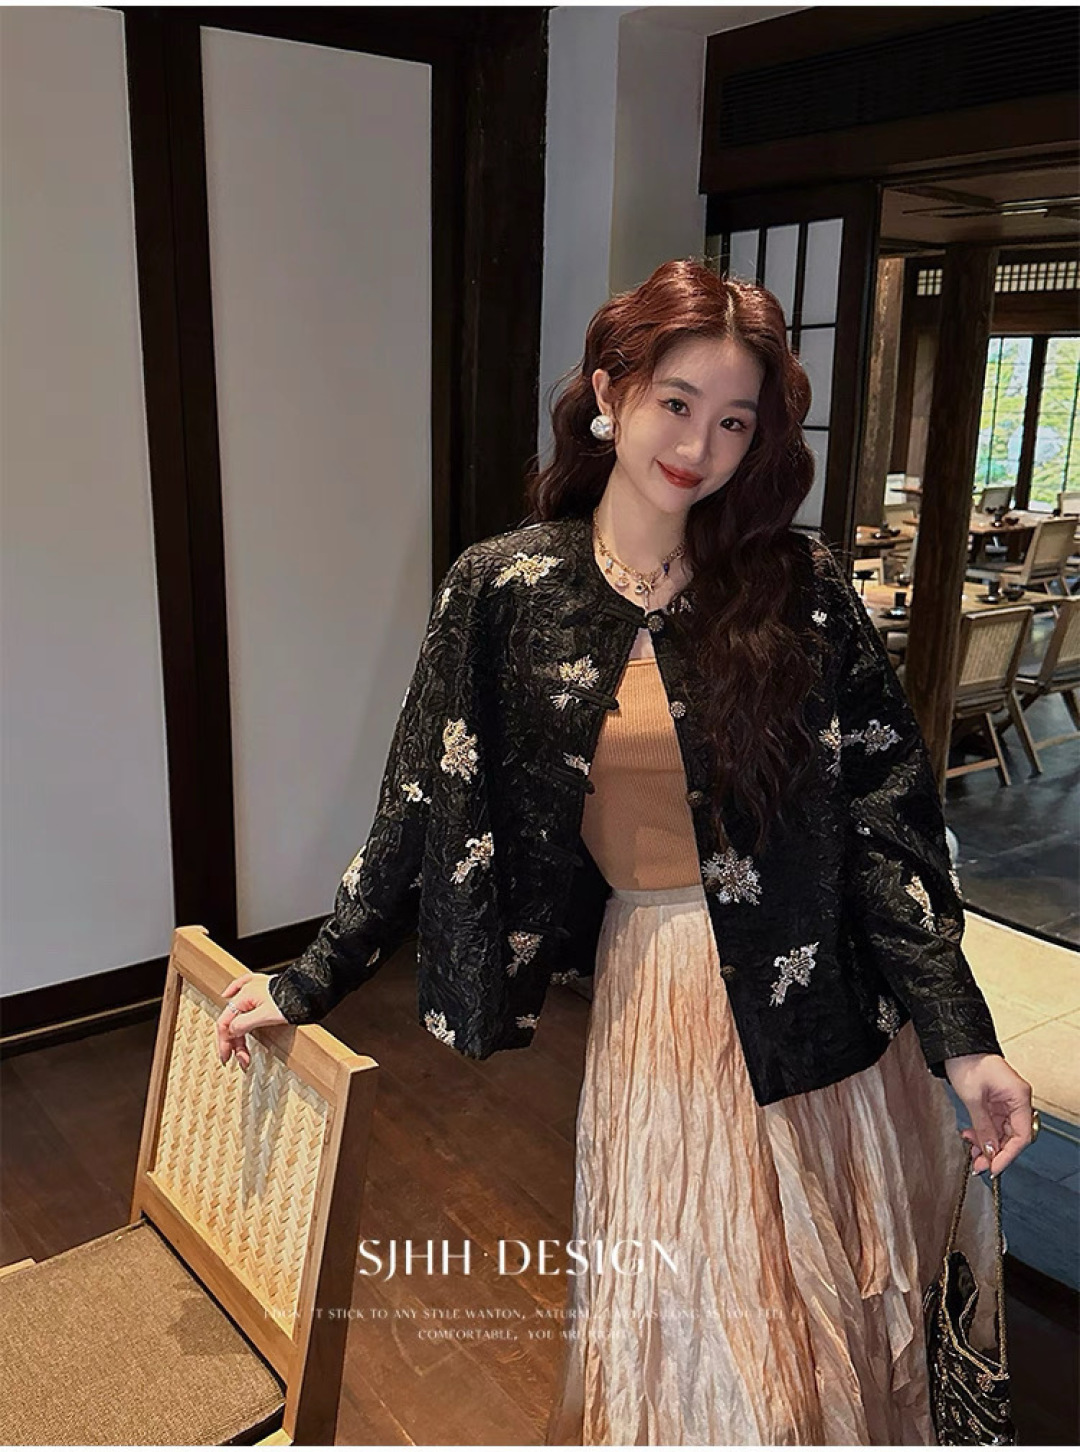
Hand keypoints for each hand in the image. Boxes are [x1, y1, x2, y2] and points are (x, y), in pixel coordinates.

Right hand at [216, 972, 287, 1069]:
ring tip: (246, 1053)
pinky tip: (228, 994)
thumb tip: (230, 1031)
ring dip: (240, 1035)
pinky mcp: (264, 988)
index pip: (225, 1023)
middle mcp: (247, 990)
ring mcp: (255, 988)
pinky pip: (243, 989)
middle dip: (236, 1043)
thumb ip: (244, 1023)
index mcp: (244, 996)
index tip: (227, 1058)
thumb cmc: (292, 1002)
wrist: (310, 991)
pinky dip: (235, 994)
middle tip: (242, 1060)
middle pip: (233, 1021)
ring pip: (239, 1013)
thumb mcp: (265, 1016)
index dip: (224, 1043)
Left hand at [944, 1052, 1034, 1176]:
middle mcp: (1017, 1100)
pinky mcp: (996, 1101)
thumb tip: (989, 1151)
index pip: (1021, 1135)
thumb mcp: (973, 1099)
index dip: (1008, 1154)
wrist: (956, 1046)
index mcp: (1019, 1097)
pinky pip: (993, 1123)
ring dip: (987, 1144)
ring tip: (972, 1153)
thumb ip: (983, 1127)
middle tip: (979, 1164)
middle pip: (1012, 1135)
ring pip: (1001, 1132)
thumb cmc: (967, 1063)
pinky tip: (971, 1138)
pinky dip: (983, 1133)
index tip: (994, 1167)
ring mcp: (1006, 1101)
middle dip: (995, 1151)